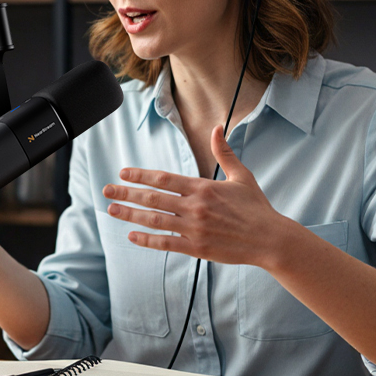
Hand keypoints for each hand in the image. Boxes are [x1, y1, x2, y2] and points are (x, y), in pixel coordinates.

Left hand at [102, 125, 303, 268]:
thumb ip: (224, 152)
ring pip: (154, 220)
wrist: (270, 239)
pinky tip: (132, 235)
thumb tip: (217, 127)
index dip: (140, 175)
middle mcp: (195, 207)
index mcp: (203, 187)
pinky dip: (147, 240)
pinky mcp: (197, 248)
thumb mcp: (241, 175)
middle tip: (106, 191)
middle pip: (152, 198)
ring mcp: (194, 229)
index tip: (123, 173)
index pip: (163, 178)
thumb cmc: (256, 207)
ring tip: (111, 210)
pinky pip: (166, 243)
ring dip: (130, 214)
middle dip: (126, 193)